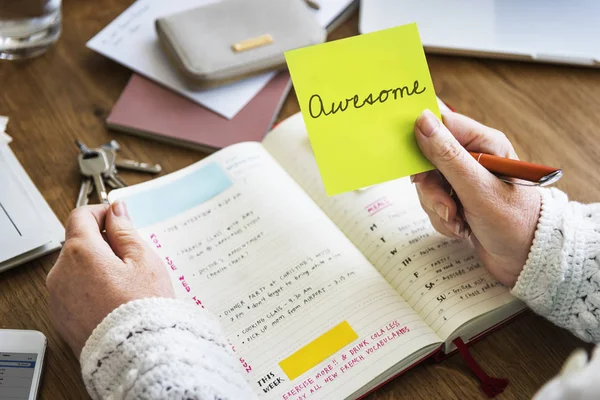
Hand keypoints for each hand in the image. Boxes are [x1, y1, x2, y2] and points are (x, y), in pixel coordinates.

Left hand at [46, 202, 173, 357]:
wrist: (136, 352)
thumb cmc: (143, 306)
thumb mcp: (143, 260)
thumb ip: (125, 231)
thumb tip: (116, 211)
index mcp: (80, 252)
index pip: (81, 216)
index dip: (102, 213)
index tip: (118, 220)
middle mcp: (61, 272)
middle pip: (78, 243)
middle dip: (102, 243)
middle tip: (131, 258)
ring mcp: (58, 296)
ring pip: (76, 267)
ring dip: (96, 266)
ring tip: (125, 283)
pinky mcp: (61, 315)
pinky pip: (73, 290)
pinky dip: (90, 287)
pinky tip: (114, 299)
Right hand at [412, 109, 540, 286]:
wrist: (526, 260)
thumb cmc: (514, 222)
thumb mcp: (477, 188)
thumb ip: (447, 155)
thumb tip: (422, 120)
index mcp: (484, 143)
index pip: (441, 125)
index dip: (422, 141)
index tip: (413, 163)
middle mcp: (473, 157)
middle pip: (428, 159)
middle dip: (431, 188)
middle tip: (447, 205)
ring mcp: (464, 178)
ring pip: (428, 185)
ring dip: (438, 207)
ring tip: (459, 221)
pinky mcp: (458, 198)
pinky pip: (433, 202)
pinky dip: (442, 218)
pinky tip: (461, 227)